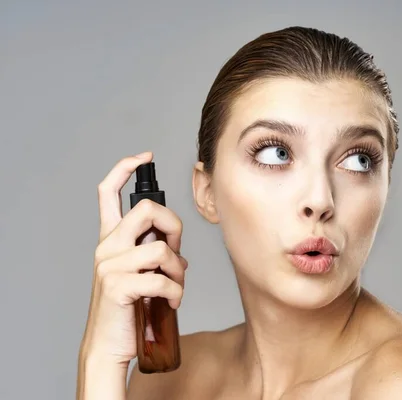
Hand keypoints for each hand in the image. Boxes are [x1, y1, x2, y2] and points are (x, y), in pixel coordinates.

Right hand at [79, 152, 187, 366]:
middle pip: (149, 210)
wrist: (108, 344)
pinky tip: (171, 302)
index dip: (124, 168)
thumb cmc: (128, 307)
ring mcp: (109, 265)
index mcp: (110, 239)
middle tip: (176, 251)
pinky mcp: (118, 286)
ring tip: (175, 286)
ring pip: (161, 249)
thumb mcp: (138, 272)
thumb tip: (176, 248)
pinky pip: (162, 280)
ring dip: (179, 270)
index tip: (144, 157)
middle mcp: (106, 246)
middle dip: (174, 226)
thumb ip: (151, 252)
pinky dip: (176, 292)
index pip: (107, 192)